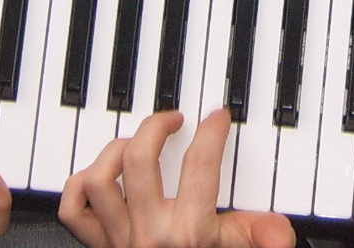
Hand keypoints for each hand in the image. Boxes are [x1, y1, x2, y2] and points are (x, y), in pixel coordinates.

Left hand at [60, 107, 294, 247]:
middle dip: (157, 125)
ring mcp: (120, 240)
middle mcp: (151, 233)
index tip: (216, 118)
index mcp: (190, 232)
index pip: (200, 163)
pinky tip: (101, 173)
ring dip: (115, 150)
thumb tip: (278, 230)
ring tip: (135, 142)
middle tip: (174, 119)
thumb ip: (264, 237)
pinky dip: (80, 185)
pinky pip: (74, 211)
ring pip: (100, 180)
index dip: (212, 130)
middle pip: (138, 158)